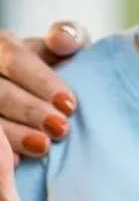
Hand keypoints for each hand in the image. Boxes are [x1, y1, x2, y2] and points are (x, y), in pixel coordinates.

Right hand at [0, 23, 88, 159]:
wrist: (49, 96)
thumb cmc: (60, 69)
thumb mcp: (67, 50)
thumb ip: (68, 37)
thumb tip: (61, 39)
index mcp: (3, 47)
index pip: (15, 59)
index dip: (41, 81)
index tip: (69, 104)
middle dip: (29, 110)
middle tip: (60, 128)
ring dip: (14, 134)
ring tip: (43, 147)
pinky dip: (0, 152)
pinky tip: (16, 163)